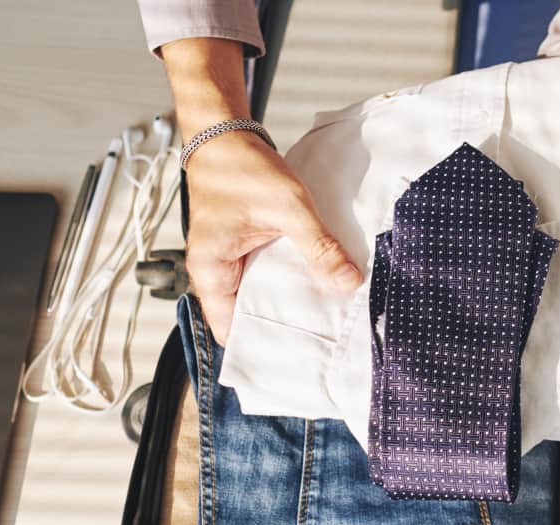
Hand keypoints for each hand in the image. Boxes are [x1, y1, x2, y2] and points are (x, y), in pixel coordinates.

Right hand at [159, 37, 362, 344]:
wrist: (224, 133)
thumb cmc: (241, 167)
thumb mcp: (288, 208)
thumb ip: (319, 246)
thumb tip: (348, 281)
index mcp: (211, 270)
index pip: (229, 330)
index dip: (260, 346)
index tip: (295, 356)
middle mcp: (215, 272)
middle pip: (247, 316)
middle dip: (282, 327)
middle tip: (320, 342)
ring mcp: (229, 261)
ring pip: (259, 295)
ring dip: (287, 302)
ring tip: (323, 318)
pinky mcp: (244, 248)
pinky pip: (265, 275)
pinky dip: (288, 280)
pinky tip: (316, 284)